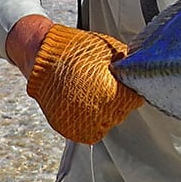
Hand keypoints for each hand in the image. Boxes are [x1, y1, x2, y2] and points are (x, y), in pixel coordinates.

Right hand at [20, 23, 143, 144]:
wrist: (43, 57)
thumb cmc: (75, 51)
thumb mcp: (109, 51)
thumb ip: (126, 66)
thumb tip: (138, 71)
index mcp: (110, 94)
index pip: (134, 101)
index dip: (131, 90)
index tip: (126, 85)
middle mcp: (96, 112)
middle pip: (120, 113)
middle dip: (118, 100)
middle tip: (107, 86)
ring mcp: (80, 122)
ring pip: (105, 124)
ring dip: (104, 112)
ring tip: (94, 93)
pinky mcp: (67, 128)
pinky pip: (87, 130)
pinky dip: (89, 120)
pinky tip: (85, 103)